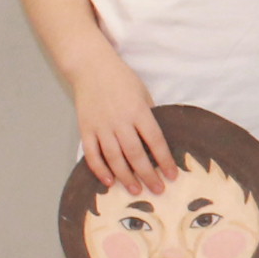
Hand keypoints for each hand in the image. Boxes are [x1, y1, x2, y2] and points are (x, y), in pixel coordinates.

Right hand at [69, 53, 170, 194]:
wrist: (91, 67)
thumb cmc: (121, 80)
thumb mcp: (143, 93)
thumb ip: (149, 116)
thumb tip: (156, 142)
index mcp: (138, 111)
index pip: (155, 141)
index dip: (165, 160)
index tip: (173, 175)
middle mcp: (120, 121)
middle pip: (135, 154)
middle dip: (148, 175)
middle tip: (158, 190)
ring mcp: (101, 126)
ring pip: (114, 158)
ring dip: (126, 177)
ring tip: (136, 190)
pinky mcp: (85, 129)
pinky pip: (92, 154)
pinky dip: (100, 169)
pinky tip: (109, 181)